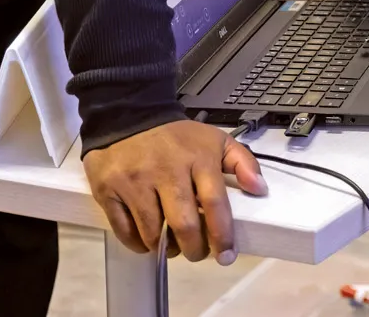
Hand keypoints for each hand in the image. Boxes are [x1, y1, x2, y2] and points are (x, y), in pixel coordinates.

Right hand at [84, 120, 267, 264]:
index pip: (214, 202)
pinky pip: (124, 230)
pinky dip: (138, 243)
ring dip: (166, 248)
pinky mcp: (109, 190)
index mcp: (197, 158)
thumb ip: (243, 162)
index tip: (226, 254)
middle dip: (194, 248)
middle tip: (197, 253)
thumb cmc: (176, 136)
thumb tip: (260, 189)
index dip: (222, 234)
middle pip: (183, 224)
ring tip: (173, 245)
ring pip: (153, 232)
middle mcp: (165, 170)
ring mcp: (135, 181)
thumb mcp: (215, 139)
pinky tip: (147, 240)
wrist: (129, 113)